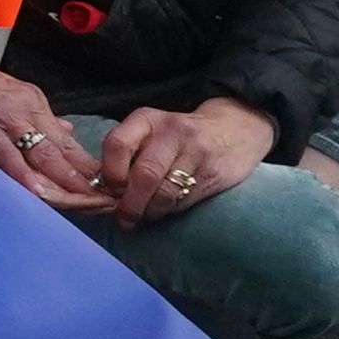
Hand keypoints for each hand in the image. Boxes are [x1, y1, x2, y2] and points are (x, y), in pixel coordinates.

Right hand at [0, 37, 107, 207]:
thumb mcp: (16, 94)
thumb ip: (41, 118)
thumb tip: (66, 134)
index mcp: (36, 106)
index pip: (70, 143)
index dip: (89, 168)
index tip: (107, 187)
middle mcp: (28, 113)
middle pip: (63, 153)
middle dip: (85, 181)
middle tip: (105, 201)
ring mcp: (8, 121)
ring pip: (44, 158)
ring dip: (65, 184)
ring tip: (84, 203)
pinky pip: (9, 159)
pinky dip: (26, 177)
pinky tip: (42, 193)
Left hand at [96, 97, 280, 226]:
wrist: (236, 128)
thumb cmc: (180, 135)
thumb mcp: (152, 131)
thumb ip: (128, 154)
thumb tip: (103, 192)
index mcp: (147, 120)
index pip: (117, 144)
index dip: (110, 173)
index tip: (110, 189)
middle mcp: (171, 133)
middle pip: (144, 175)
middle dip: (129, 204)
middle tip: (124, 218)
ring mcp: (195, 153)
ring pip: (164, 193)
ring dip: (149, 212)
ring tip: (143, 216)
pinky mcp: (212, 173)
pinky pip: (183, 200)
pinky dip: (169, 211)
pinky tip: (164, 210)